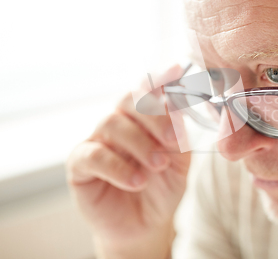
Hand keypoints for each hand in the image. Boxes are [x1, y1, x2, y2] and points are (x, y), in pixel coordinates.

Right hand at [66, 65, 189, 257]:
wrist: (145, 225)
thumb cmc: (162, 187)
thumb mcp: (179, 160)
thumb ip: (178, 133)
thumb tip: (178, 105)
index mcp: (144, 118)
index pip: (148, 90)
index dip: (160, 79)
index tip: (176, 71)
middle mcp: (119, 122)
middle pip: (129, 101)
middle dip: (154, 116)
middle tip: (172, 140)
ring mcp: (97, 140)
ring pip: (111, 123)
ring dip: (139, 143)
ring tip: (158, 166)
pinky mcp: (80, 164)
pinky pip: (93, 155)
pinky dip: (118, 166)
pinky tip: (137, 181)